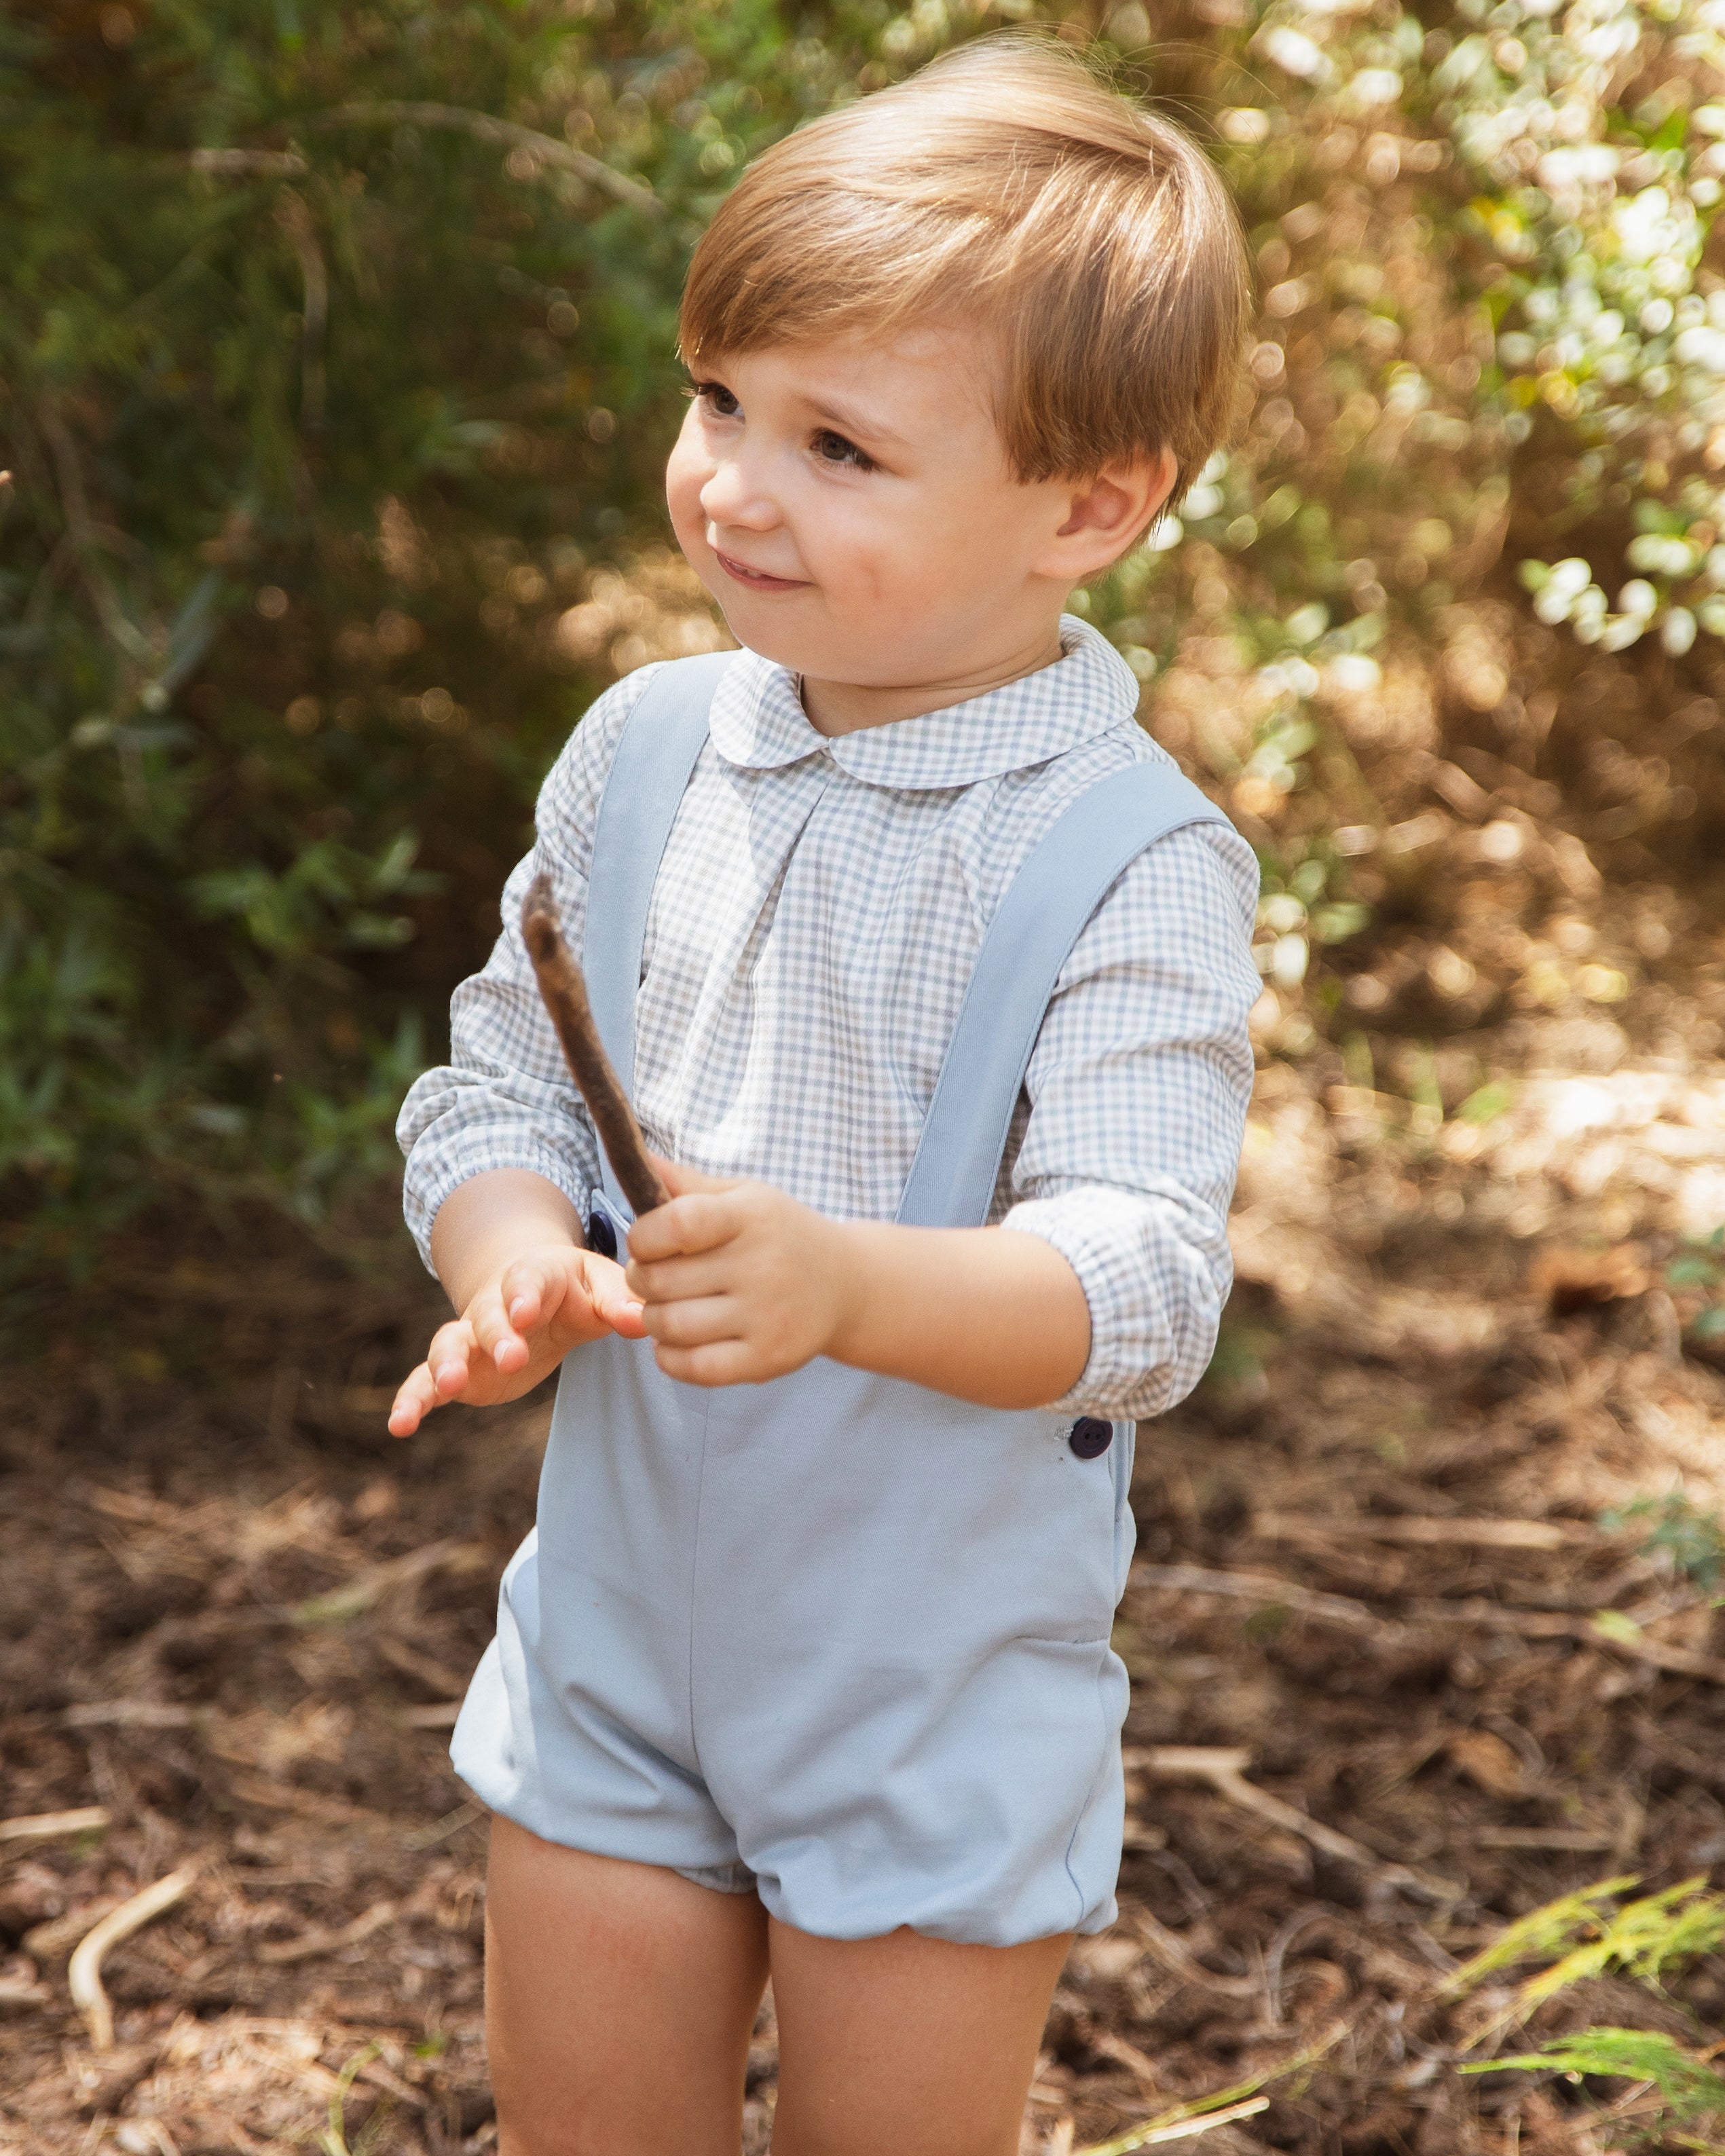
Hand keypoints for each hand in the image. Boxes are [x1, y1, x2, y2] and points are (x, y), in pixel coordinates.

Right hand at [389, 1241, 645, 1434]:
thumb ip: (621, 1303)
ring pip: (448, 1344)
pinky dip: (412, 1401)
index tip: (527, 1311)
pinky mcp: (461, 1371)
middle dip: (495, 1333)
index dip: (525, 1294)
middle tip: (511, 1356)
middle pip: (487, 1314)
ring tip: (444, 1388)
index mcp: (536, 1276)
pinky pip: (426, 1382)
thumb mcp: (604, 1287)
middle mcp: (494, 1303)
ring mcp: (471, 1337)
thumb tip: (643, 1321)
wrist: (535, 1292)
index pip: (527, 1279)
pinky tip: (399, 1426)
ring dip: (443, 1364)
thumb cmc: (577, 1288)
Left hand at [624, 1157, 854, 1386]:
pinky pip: (692, 1367)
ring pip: (670, 1325)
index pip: (677, 1225)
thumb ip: (688, 1184)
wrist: (846, 1284)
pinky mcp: (767, 1359)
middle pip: (661, 1280)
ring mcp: (766, 1317)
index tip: (646, 1242)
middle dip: (641, 1278)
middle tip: (653, 1276)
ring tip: (666, 1307)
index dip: (643, 1236)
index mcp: (752, 1218)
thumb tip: (637, 1160)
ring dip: (653, 1318)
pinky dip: (669, 1357)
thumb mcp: (744, 1196)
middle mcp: (762, 1266)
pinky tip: (677, 1340)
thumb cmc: (781, 1234)